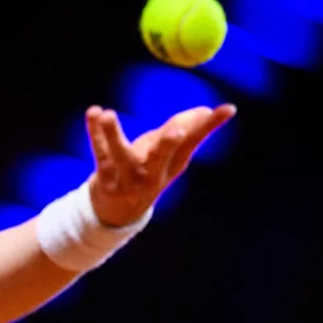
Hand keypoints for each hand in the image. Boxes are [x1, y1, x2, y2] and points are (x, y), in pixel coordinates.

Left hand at [85, 104, 236, 226]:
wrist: (117, 213)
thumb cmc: (146, 173)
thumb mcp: (167, 156)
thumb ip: (183, 131)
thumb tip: (205, 110)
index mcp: (173, 165)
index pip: (192, 142)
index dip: (209, 125)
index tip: (228, 109)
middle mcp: (153, 174)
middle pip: (162, 157)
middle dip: (169, 144)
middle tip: (176, 130)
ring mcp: (128, 179)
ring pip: (121, 155)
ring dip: (113, 134)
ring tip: (108, 115)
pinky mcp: (105, 179)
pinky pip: (99, 153)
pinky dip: (95, 133)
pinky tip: (93, 112)